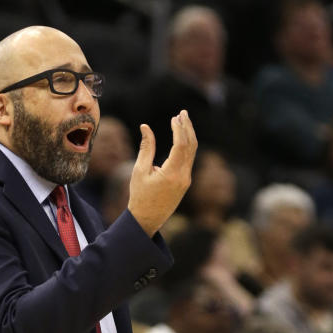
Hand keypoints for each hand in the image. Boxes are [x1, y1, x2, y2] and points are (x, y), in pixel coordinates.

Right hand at [127, 110, 196, 235]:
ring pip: (192, 152)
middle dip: (187, 127)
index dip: (179, 129)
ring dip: (188, 135)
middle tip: (183, 113)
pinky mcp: (185, 182)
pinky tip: (181, 137)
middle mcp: (183, 176)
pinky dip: (186, 146)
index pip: (181, 145)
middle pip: (191, 146)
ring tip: (183, 120)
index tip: (174, 117)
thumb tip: (145, 127)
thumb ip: (145, 148)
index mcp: (172, 174)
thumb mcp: (139, 170)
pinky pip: (189, 160)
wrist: (147, 219)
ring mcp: (186, 180)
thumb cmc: (140, 195)